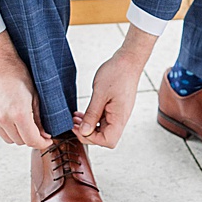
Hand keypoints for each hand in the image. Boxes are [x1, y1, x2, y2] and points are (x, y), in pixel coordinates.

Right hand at [0, 32, 50, 148]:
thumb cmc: (18, 74)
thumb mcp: (35, 95)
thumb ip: (39, 118)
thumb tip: (44, 134)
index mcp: (19, 114)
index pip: (32, 140)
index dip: (42, 143)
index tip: (48, 140)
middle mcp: (4, 119)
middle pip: (21, 142)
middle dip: (32, 139)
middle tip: (40, 131)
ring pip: (9, 139)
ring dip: (20, 136)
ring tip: (28, 125)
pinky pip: (0, 132)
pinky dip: (9, 131)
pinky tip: (15, 120)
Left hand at [74, 25, 157, 147]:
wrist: (128, 59)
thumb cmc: (117, 73)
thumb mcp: (100, 93)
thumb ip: (92, 114)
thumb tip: (85, 131)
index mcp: (119, 117)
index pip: (108, 141)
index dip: (91, 139)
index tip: (79, 129)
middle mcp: (120, 118)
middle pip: (105, 138)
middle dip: (87, 134)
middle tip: (73, 124)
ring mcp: (118, 113)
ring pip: (102, 129)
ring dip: (88, 127)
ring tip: (75, 118)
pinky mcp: (115, 108)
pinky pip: (103, 119)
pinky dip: (92, 119)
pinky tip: (82, 113)